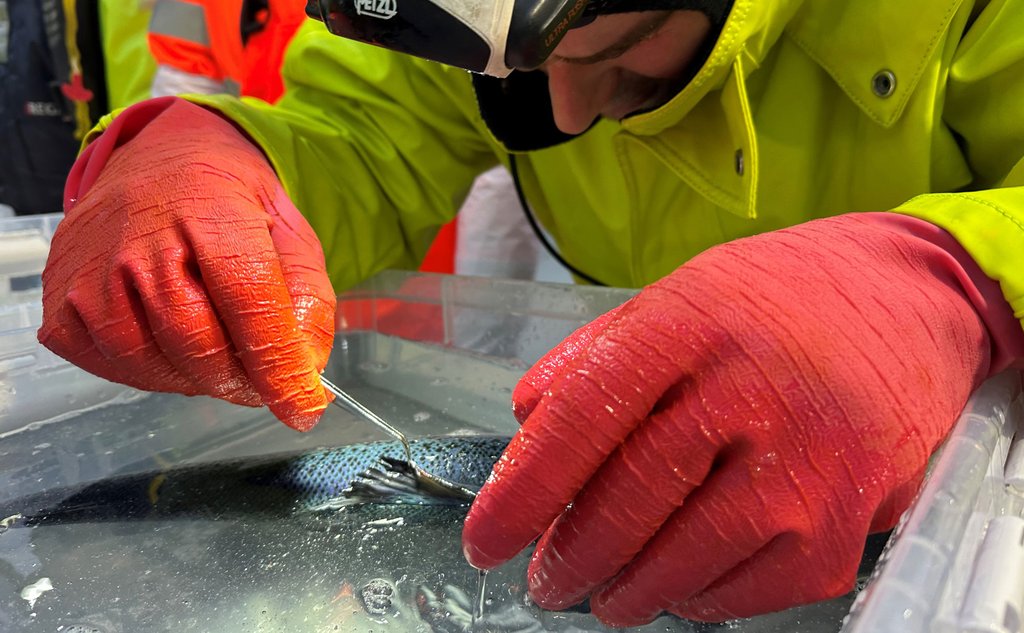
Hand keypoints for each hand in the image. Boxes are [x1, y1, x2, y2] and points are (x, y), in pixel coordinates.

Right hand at [38, 97, 335, 430]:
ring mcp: (90, 272)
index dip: (277, 363)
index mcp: (209, 209)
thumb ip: (307, 301)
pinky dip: (152, 375)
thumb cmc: (231, 203)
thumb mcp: (290, 233)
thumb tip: (305, 373)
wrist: (160, 162)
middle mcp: (139, 238)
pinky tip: (173, 349)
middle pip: (197, 342)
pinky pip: (111, 367)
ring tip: (220, 358)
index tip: (301, 405)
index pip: (248, 301)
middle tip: (262, 383)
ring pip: (152, 364)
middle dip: (241, 379)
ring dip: (198, 380)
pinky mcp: (62, 302)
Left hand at [463, 213, 1017, 623]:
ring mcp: (808, 462)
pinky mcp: (847, 518)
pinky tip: (676, 588)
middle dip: (569, 557)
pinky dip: (697, 601)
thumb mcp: (679, 295)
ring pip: (685, 559)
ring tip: (600, 593)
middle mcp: (750, 390)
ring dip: (625, 592)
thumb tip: (526, 422)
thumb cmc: (777, 301)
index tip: (485, 540)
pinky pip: (750, 589)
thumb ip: (596, 356)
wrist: (912, 305)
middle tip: (544, 579)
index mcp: (691, 323)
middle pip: (629, 500)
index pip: (583, 417)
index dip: (523, 490)